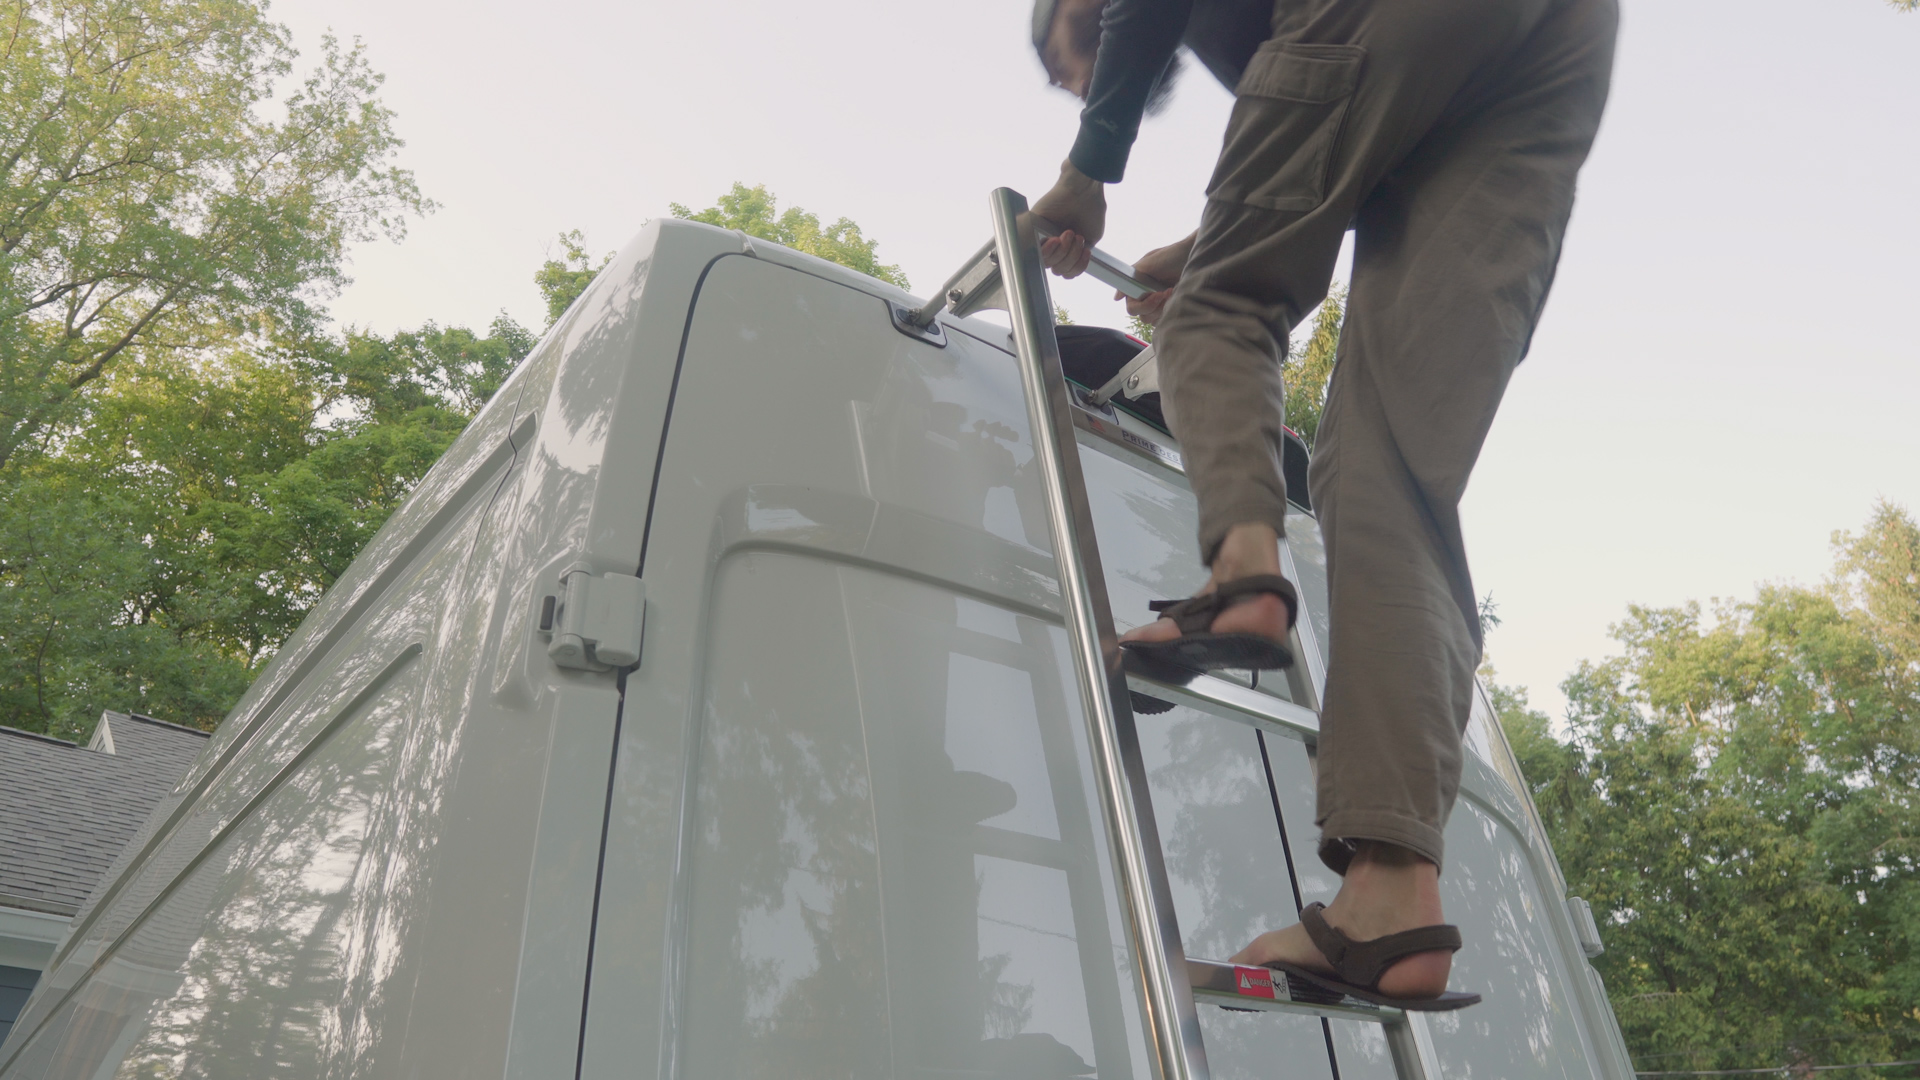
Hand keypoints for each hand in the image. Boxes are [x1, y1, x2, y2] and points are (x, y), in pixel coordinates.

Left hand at [1032, 160, 1105, 278]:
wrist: (1084, 189)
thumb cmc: (1090, 209)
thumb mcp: (1090, 239)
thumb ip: (1079, 257)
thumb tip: (1069, 271)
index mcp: (1067, 249)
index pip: (1066, 271)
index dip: (1076, 268)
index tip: (1086, 253)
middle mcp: (1053, 245)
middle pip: (1057, 270)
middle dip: (1071, 257)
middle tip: (1076, 236)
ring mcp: (1041, 237)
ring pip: (1047, 263)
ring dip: (1063, 251)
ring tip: (1069, 233)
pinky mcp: (1031, 228)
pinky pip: (1034, 251)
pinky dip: (1047, 250)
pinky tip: (1056, 239)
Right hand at [1120, 231, 1195, 325]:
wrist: (1193, 256)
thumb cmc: (1171, 255)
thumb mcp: (1148, 262)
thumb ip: (1131, 277)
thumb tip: (1116, 298)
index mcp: (1137, 287)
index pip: (1132, 307)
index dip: (1143, 305)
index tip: (1157, 294)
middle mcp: (1146, 297)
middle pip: (1142, 315)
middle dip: (1155, 306)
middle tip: (1166, 292)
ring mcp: (1158, 303)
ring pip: (1153, 320)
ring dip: (1164, 308)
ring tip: (1173, 292)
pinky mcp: (1169, 307)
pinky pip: (1165, 320)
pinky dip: (1170, 312)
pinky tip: (1177, 297)